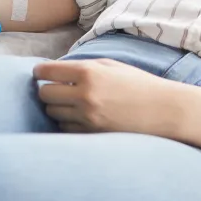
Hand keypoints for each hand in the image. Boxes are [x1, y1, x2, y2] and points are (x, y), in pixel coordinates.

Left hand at [34, 58, 178, 135]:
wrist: (161, 110)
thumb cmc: (137, 83)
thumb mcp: (111, 65)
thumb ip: (84, 66)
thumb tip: (59, 69)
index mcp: (89, 72)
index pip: (48, 72)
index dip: (39, 71)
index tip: (38, 72)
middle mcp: (84, 95)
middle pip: (45, 94)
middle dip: (46, 89)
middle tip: (54, 86)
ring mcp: (87, 117)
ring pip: (52, 112)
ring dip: (56, 106)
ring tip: (68, 101)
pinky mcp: (91, 135)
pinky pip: (65, 129)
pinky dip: (67, 121)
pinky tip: (77, 115)